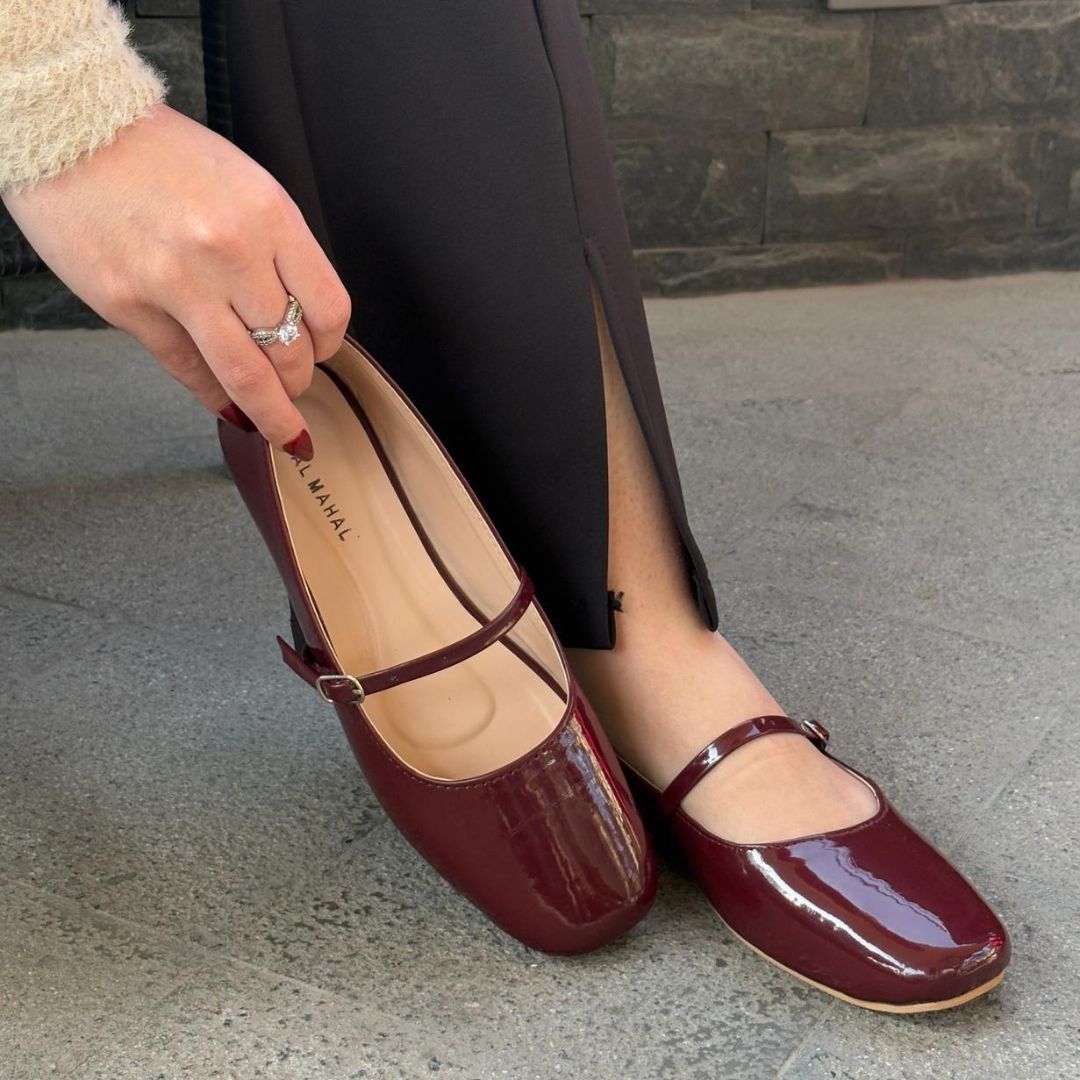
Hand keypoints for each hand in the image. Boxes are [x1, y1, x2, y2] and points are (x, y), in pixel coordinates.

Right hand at [1, 101, 351, 458]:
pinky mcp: (130, 306)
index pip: (328, 308)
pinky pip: (188, 370)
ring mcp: (178, 283)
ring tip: (280, 429)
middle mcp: (231, 252)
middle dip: (299, 382)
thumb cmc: (162, 156)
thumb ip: (277, 250)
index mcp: (270, 217)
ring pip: (245, 375)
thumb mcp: (244, 186)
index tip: (324, 352)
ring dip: (270, 413)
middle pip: (290, 351)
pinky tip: (229, 408)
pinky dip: (215, 397)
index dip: (331, 344)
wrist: (72, 127)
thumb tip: (298, 317)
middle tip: (296, 388)